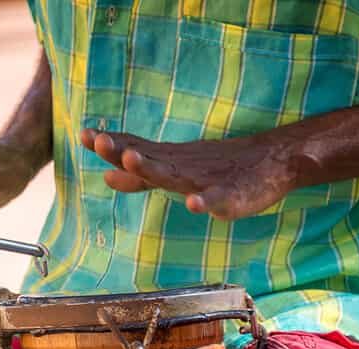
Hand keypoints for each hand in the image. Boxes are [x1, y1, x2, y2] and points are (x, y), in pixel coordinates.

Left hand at [82, 128, 299, 219]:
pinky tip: (193, 204)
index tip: (86, 136)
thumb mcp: (175, 171)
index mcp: (170, 162)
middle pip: (148, 159)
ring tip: (131, 159)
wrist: (272, 161)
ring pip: (176, 176)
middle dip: (123, 151)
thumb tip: (105, 175)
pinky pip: (219, 200)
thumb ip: (141, 177)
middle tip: (100, 141)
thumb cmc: (217, 168)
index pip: (135, 150)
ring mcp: (207, 181)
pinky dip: (205, 201)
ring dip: (152, 168)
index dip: (111, 145)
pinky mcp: (233, 197)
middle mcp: (184, 168)